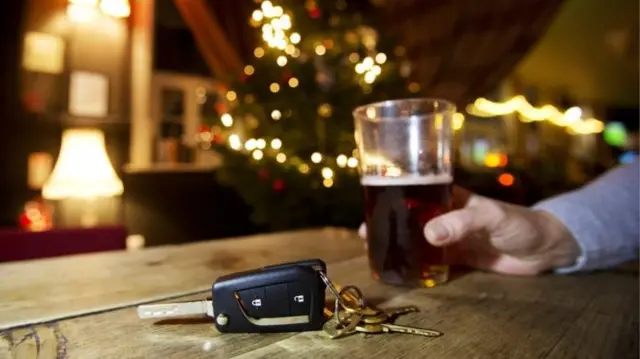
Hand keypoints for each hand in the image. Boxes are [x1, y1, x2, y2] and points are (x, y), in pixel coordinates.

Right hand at [359, 187, 580, 275]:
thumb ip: (461, 223)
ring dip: (396, 243)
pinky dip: (413, 263)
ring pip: (415, 238)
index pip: (416, 190)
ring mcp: (449, 237)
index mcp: (450, 197)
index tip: (369, 202)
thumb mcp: (490, 217)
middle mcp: (444, 215)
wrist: (544, 250)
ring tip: (374, 249)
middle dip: (386, 221)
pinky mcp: (455, 258)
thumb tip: (428, 234)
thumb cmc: (519, 222)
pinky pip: (429, 260)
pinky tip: (398, 268)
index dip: (392, 193)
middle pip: (409, 215)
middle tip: (364, 232)